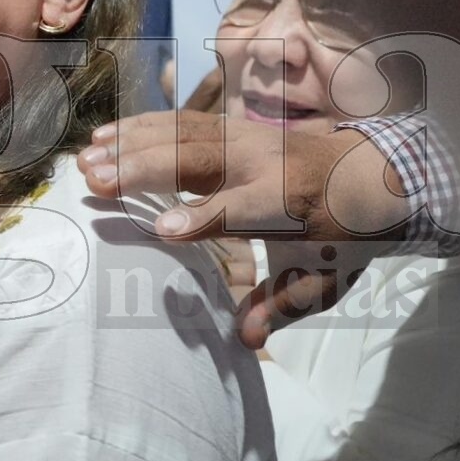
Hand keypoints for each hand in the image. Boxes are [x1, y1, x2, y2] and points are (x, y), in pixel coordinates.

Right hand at [80, 111, 409, 346]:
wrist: (373, 173)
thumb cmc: (342, 235)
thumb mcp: (325, 279)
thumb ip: (283, 305)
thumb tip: (246, 339)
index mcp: (290, 204)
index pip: (244, 210)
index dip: (204, 217)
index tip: (162, 230)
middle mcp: (265, 163)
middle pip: (198, 160)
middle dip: (145, 169)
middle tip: (95, 181)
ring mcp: (246, 138)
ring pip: (181, 134)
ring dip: (129, 144)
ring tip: (86, 159)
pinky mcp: (231, 126)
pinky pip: (179, 121)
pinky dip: (138, 126)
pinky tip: (104, 134)